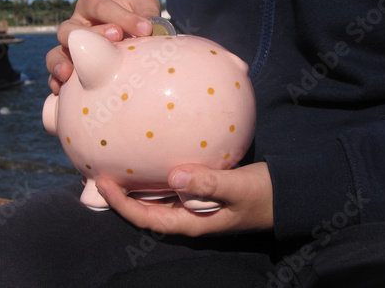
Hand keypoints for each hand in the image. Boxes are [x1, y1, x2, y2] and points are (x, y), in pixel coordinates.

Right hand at [47, 0, 160, 93]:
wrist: (136, 38)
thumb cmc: (138, 15)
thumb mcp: (145, 5)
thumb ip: (147, 10)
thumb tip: (148, 28)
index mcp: (93, 4)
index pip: (100, 6)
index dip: (121, 16)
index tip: (145, 28)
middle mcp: (77, 24)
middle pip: (71, 29)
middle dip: (93, 35)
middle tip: (117, 38)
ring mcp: (70, 48)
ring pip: (56, 52)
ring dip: (60, 62)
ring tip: (68, 72)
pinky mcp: (71, 68)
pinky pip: (55, 76)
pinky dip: (56, 82)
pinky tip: (61, 90)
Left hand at [95, 162, 273, 236]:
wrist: (286, 196)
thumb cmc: (264, 195)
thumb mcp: (239, 189)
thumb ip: (209, 183)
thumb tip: (173, 176)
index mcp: (192, 222)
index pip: (147, 218)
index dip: (121, 204)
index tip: (103, 183)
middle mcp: (187, 216)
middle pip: (144, 210)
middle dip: (120, 196)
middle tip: (99, 173)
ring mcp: (193, 205)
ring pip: (155, 199)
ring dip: (134, 186)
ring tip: (115, 168)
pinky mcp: (199, 192)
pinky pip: (169, 187)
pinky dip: (154, 177)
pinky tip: (148, 161)